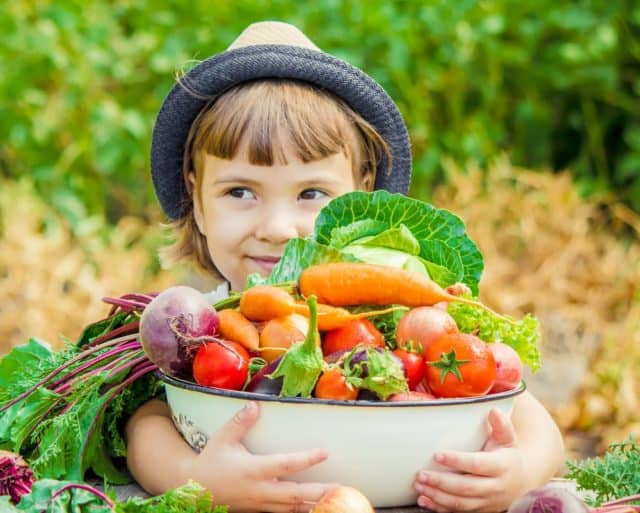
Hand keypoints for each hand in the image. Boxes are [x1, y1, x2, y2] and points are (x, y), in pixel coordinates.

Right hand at [181, 401, 336, 512]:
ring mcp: (259, 503)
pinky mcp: (258, 509)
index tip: (324, 452)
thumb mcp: (222, 438)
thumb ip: (240, 422)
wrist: (193, 489)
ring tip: (335, 498)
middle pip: (295, 494)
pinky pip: (283, 512)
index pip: (285, 465)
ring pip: (291, 507)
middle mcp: (259, 490)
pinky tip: (314, 505)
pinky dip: (299, 509)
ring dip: (313, 504)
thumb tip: (255, 405)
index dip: (306, 459)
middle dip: (319, 492)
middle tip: (341, 487)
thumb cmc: (210, 461)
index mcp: (252, 470)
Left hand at [413, 408, 526, 511]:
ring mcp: (487, 501)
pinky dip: (439, 508)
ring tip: (419, 486)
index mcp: (501, 466)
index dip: (457, 461)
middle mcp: (495, 487)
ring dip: (437, 496)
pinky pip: (458, 512)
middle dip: (441, 482)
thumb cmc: (507, 455)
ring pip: (460, 503)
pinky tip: (424, 500)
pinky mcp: (479, 510)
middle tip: (421, 474)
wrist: (520, 481)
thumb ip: (501, 425)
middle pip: (466, 487)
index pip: (477, 464)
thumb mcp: (508, 438)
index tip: (437, 455)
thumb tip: (493, 410)